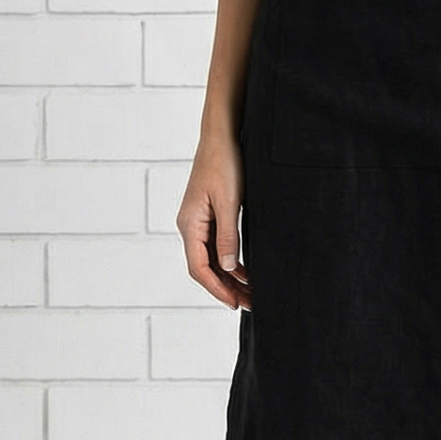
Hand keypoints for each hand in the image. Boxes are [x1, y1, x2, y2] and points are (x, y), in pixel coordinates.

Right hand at [176, 132, 250, 309]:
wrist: (221, 135)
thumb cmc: (224, 163)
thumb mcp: (229, 202)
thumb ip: (228, 236)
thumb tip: (228, 268)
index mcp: (190, 224)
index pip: (199, 268)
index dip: (217, 288)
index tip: (234, 304)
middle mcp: (190, 226)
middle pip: (205, 267)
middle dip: (226, 288)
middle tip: (249, 304)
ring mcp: (198, 221)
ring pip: (212, 258)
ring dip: (230, 277)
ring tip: (250, 293)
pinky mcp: (209, 214)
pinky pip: (217, 245)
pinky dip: (231, 260)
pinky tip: (246, 270)